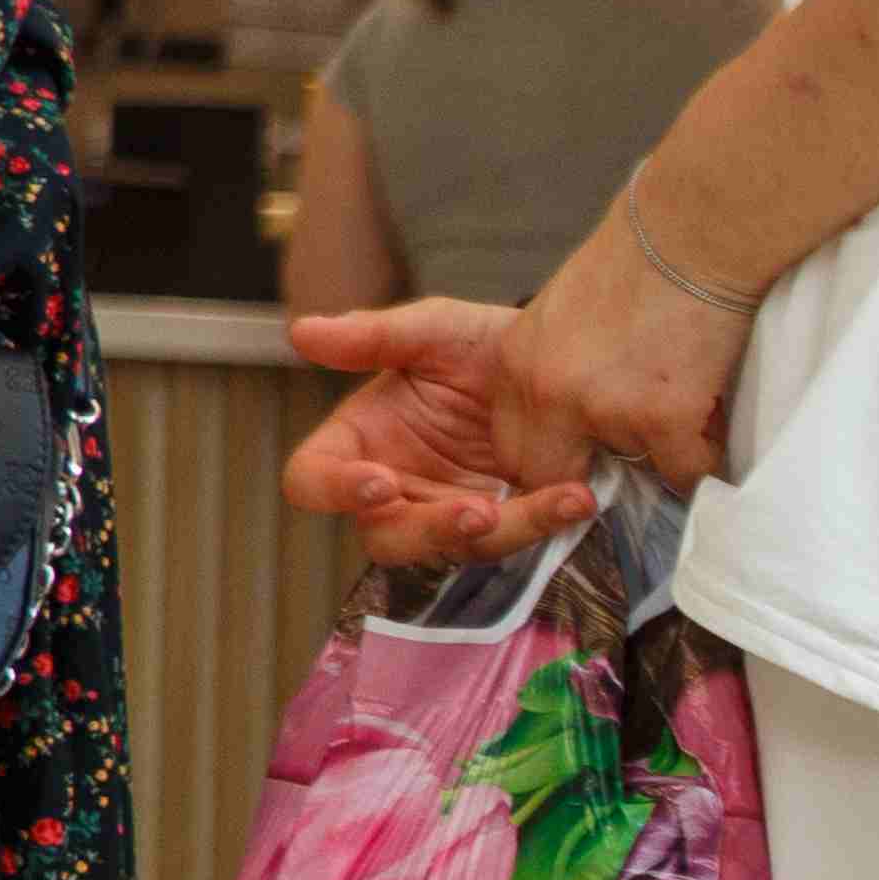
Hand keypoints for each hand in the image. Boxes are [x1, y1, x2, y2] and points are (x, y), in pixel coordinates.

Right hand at [283, 201, 761, 565]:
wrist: (555, 355)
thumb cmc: (477, 344)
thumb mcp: (432, 329)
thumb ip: (372, 337)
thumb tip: (301, 332)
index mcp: (359, 442)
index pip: (313, 481)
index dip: (335, 490)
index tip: (379, 481)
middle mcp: (398, 489)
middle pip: (386, 538)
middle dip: (428, 531)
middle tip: (474, 512)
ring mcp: (450, 512)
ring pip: (459, 549)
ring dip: (503, 531)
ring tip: (549, 499)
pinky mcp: (507, 522)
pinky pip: (518, 537)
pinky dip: (547, 519)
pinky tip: (577, 498)